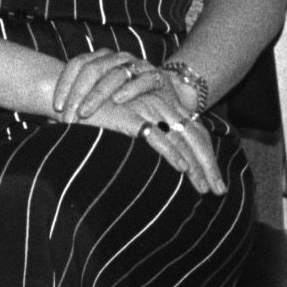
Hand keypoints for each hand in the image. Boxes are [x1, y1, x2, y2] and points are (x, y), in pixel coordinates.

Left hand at [51, 49, 174, 122]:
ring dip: (98, 94)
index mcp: (100, 60)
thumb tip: (47, 120)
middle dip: (77, 94)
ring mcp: (137, 65)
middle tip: (68, 116)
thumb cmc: (127, 103)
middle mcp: (117, 59)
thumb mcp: (101, 102)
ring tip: (85, 112)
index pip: (77, 64)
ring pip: (114, 74)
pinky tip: (118, 100)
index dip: (64, 84)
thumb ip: (78, 104)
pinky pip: (143, 79)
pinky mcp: (157, 76)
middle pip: (92, 69)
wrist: (166, 101)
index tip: (56, 106)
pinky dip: (130, 89)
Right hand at [84, 90, 227, 195]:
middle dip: (209, 167)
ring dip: (197, 166)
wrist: (67, 94)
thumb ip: (136, 134)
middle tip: (219, 191)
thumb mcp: (119, 123)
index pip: (192, 134)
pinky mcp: (133, 117)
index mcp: (161, 109)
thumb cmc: (89, 112)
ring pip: (182, 141)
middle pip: (194, 139)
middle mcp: (161, 108)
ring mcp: (149, 111)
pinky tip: (182, 169)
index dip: (205, 158)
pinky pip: (158, 138)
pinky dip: (171, 154)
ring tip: (207, 189)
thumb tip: (148, 161)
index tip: (213, 184)